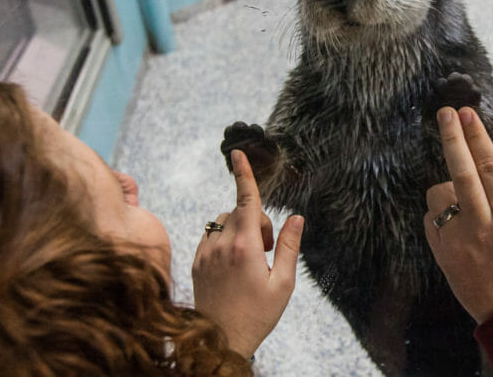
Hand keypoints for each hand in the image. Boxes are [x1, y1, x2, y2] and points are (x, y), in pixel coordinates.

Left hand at [193, 150, 303, 356]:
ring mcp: (205, 254)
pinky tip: (234, 264)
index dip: (243, 175)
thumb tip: (296, 217)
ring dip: (239, 230)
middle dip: (256, 221)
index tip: (237, 154)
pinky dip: (224, 240)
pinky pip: (211, 236)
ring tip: (251, 259)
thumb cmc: (258, 315)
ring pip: (223, 222)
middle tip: (268, 250)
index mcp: (244, 248)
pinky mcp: (196, 262)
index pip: (245, 200)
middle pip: (239, 211)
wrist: (221, 340)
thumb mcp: (283, 283)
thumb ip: (290, 246)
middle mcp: (220, 246)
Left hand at [423, 107, 492, 323]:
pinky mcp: (442, 256)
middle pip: (461, 171)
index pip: (490, 167)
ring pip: (439, 196)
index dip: (478, 137)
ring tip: (466, 198)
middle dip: (452, 137)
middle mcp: (482, 226)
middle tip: (446, 112)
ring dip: (448, 186)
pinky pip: (430, 221)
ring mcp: (458, 242)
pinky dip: (440, 213)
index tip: (468, 113)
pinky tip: (458, 221)